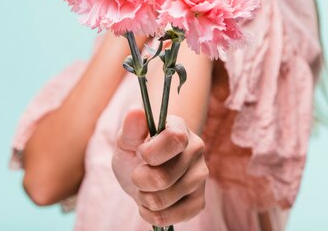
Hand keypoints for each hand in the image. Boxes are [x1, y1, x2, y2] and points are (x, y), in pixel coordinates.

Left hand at [112, 109, 208, 226]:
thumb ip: (131, 129)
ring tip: (145, 189)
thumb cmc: (136, 153)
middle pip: (163, 177)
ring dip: (144, 198)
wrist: (144, 174)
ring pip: (164, 200)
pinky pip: (173, 216)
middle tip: (137, 175)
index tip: (140, 153)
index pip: (175, 140)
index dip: (151, 153)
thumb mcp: (127, 140)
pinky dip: (153, 214)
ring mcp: (200, 177)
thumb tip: (136, 111)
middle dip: (139, 180)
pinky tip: (151, 204)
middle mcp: (196, 150)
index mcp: (180, 128)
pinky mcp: (199, 201)